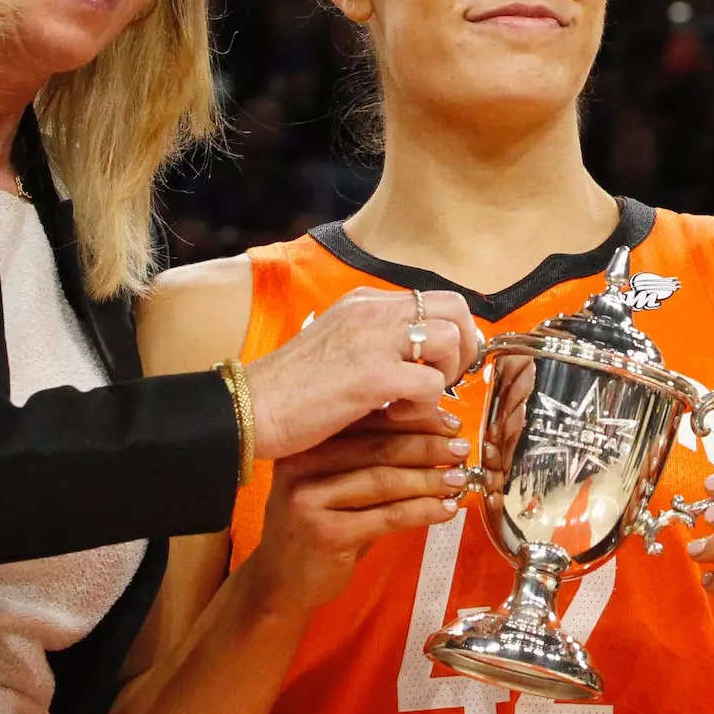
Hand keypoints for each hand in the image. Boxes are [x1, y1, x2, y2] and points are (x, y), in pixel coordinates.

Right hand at [246, 409, 466, 614]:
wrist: (281, 581)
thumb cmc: (319, 526)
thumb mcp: (335, 484)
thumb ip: (371, 458)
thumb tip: (436, 438)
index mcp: (307, 443)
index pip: (368, 421)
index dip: (414, 420)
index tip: (450, 423)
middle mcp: (302, 464)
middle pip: (379, 448)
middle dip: (428, 447)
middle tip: (462, 449)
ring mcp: (309, 499)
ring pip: (385, 481)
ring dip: (429, 480)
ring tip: (460, 479)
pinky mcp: (325, 533)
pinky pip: (386, 516)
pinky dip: (422, 511)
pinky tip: (445, 510)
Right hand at [247, 287, 483, 460]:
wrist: (250, 407)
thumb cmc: (290, 388)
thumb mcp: (337, 345)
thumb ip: (375, 340)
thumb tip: (419, 353)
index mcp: (364, 301)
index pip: (433, 299)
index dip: (453, 330)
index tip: (446, 361)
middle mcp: (372, 310)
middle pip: (453, 308)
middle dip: (464, 345)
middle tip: (448, 378)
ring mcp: (373, 340)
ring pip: (449, 340)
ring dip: (446, 374)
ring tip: (418, 398)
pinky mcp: (373, 376)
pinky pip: (430, 384)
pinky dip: (424, 405)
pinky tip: (396, 414)